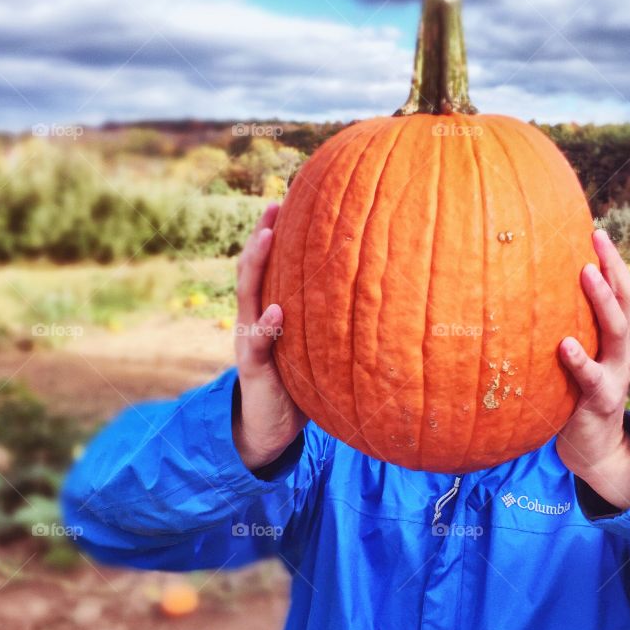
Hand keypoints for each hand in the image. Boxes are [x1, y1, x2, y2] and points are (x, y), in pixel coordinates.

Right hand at [232, 203, 305, 470]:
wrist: (270, 431)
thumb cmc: (299, 384)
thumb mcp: (315, 348)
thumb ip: (331, 322)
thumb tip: (381, 295)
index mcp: (270, 310)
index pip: (273, 265)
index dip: (278, 233)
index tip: (292, 198)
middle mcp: (255, 319)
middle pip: (253, 269)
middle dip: (262, 235)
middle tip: (274, 204)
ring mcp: (250, 341)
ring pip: (248, 296)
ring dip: (255, 265)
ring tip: (266, 237)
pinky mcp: (254, 368)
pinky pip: (258, 343)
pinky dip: (265, 326)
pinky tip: (276, 311)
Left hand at [556, 229, 629, 510]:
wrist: (593, 451)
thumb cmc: (573, 397)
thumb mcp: (573, 360)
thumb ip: (560, 331)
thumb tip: (519, 294)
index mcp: (614, 339)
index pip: (621, 291)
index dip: (613, 261)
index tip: (596, 229)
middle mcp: (620, 351)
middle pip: (625, 301)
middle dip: (613, 267)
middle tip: (596, 238)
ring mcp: (615, 375)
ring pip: (616, 332)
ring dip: (602, 300)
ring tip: (585, 272)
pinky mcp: (600, 401)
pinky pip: (592, 378)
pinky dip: (579, 360)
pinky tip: (564, 344)